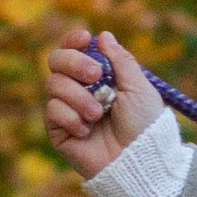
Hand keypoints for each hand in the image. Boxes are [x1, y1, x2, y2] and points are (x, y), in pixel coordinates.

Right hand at [45, 25, 160, 181]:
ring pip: (53, 84)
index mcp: (100, 77)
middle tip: (95, 75)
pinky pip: (52, 111)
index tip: (84, 38)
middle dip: (73, 62)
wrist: (138, 161)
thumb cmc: (144, 126)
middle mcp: (80, 89)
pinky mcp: (59, 130)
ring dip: (78, 96)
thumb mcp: (139, 88)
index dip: (74, 41)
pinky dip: (70, 117)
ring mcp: (68, 109)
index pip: (76, 50)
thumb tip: (103, 36)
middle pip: (56, 60)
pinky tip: (86, 131)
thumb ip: (120, 60)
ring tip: (98, 114)